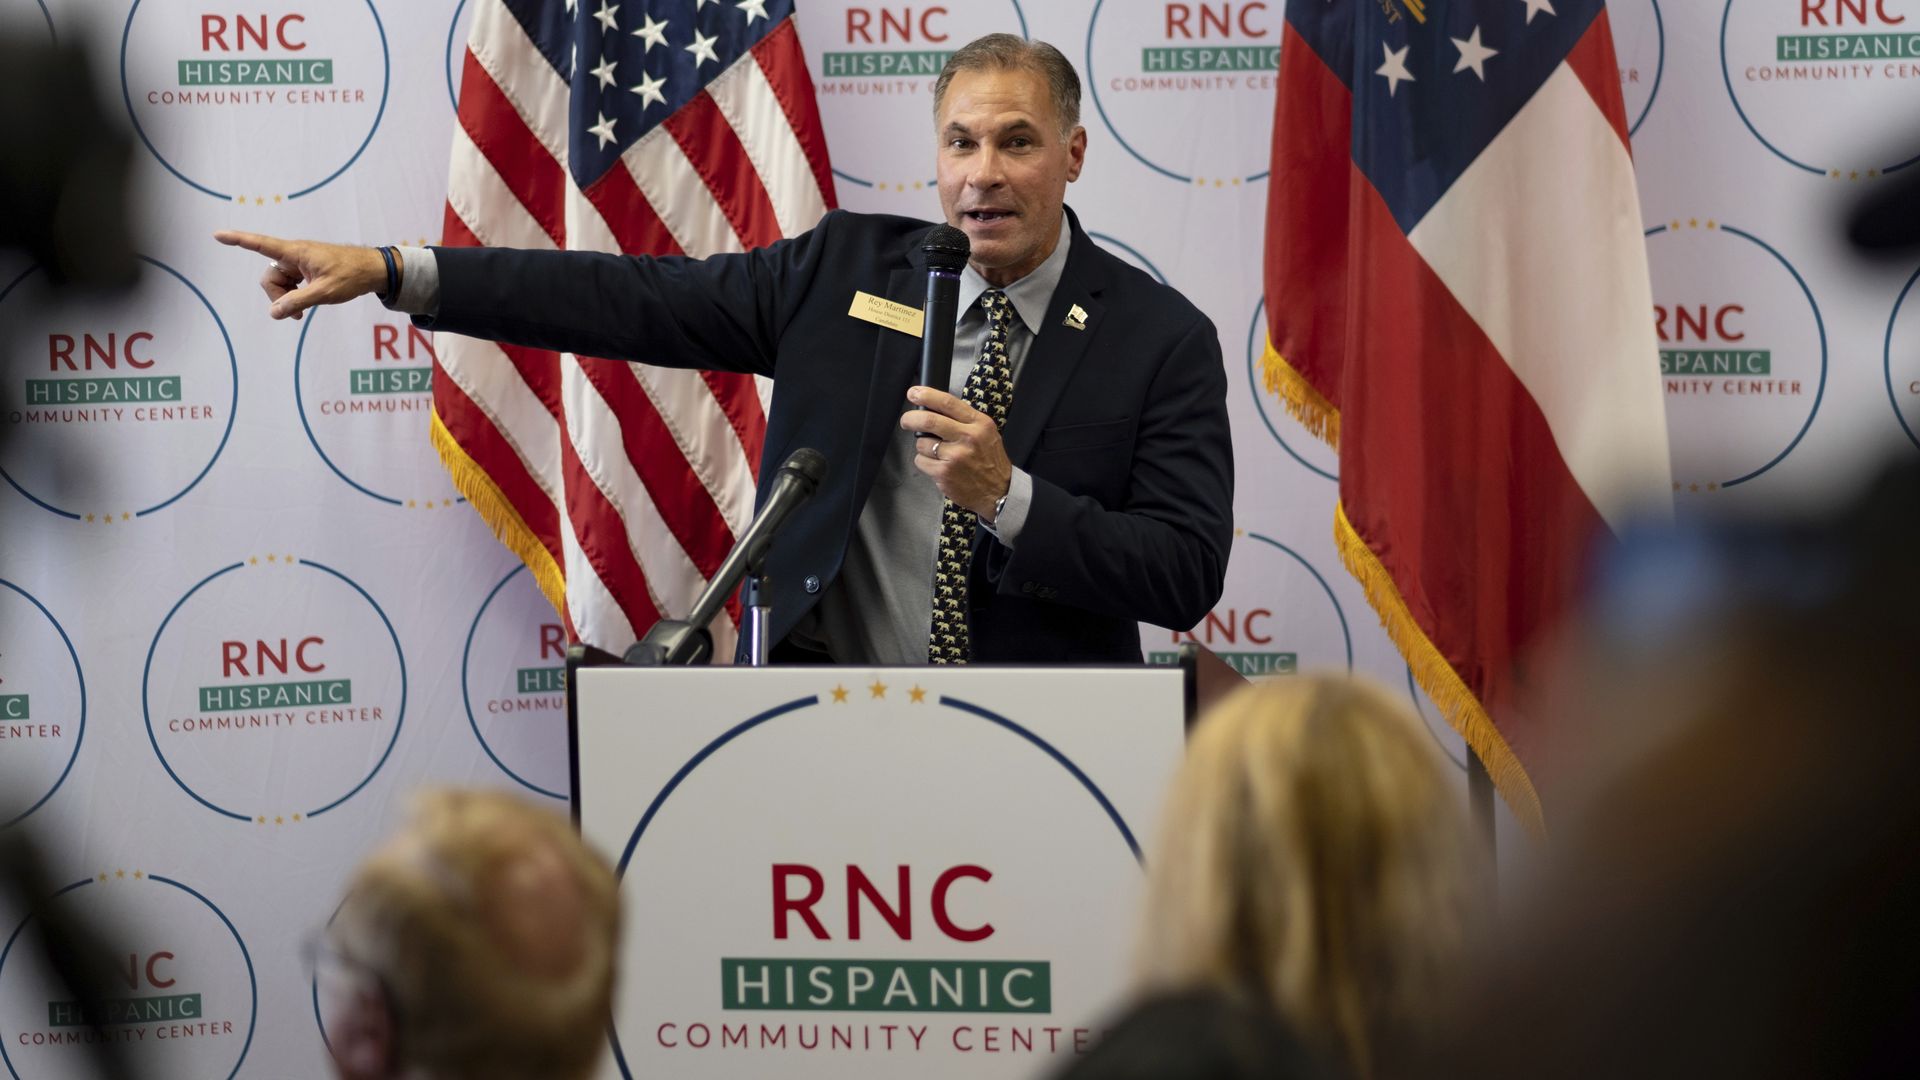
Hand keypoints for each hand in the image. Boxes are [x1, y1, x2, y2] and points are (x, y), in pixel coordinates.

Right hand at [212, 230, 388, 320]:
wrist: (374, 270)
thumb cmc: (352, 276)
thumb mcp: (325, 292)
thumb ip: (297, 302)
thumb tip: (274, 313)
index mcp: (296, 252)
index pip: (261, 244)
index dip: (238, 240)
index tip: (218, 234)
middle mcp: (294, 254)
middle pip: (269, 277)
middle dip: (277, 297)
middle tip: (296, 314)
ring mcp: (299, 262)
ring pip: (279, 283)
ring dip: (286, 299)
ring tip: (303, 312)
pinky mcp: (305, 269)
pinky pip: (289, 283)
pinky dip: (293, 296)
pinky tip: (305, 305)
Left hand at [899, 386, 1011, 518]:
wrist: (998, 492)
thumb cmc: (990, 461)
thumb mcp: (986, 433)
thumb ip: (964, 420)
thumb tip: (934, 408)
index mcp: (979, 423)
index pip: (948, 402)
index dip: (926, 395)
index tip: (913, 393)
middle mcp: (968, 437)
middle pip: (929, 420)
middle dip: (911, 418)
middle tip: (906, 421)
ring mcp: (955, 456)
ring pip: (922, 443)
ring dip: (923, 447)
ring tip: (937, 454)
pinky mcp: (944, 472)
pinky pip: (921, 461)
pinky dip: (924, 463)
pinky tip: (938, 466)